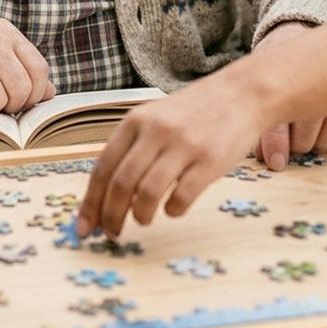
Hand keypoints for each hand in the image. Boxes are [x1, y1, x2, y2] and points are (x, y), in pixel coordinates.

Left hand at [77, 78, 255, 239]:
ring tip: (143, 219)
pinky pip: (182, 197)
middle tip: (112, 234)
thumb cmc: (194, 112)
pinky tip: (174, 208)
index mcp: (135, 120)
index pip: (103, 168)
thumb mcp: (155, 117)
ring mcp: (184, 145)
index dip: (91, 203)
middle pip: (121, 184)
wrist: (241, 93)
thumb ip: (132, 148)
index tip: (85, 228)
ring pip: (148, 193)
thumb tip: (105, 195)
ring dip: (141, 216)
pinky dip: (172, 210)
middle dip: (111, 216)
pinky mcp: (210, 160)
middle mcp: (156, 131)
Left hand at [255, 21, 326, 169]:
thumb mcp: (259, 87)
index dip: (276, 144)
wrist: (296, 38)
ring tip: (310, 138)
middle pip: (307, 131)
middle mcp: (316, 80)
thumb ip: (262, 122)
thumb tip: (267, 159)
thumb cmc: (276, 72)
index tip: (275, 163)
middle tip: (292, 144)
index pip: (280, 118)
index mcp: (283, 77)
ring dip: (319, 143)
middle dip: (297, 144)